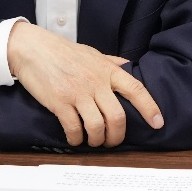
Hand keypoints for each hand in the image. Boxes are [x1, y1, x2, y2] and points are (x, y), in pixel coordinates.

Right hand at [6, 22, 164, 146]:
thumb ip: (111, 62)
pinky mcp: (59, 102)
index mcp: (107, 70)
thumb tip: (129, 66)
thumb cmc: (63, 51)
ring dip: (97, 140)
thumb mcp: (92, 53)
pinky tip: (75, 139)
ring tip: (93, 141)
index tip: (158, 123)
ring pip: (97, 126)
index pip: (136, 89)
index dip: (150, 108)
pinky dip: (76, 139)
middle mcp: (95, 82)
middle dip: (117, 136)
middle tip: (112, 141)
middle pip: (117, 116)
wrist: (33, 48)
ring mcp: (77, 93)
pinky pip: (74, 128)